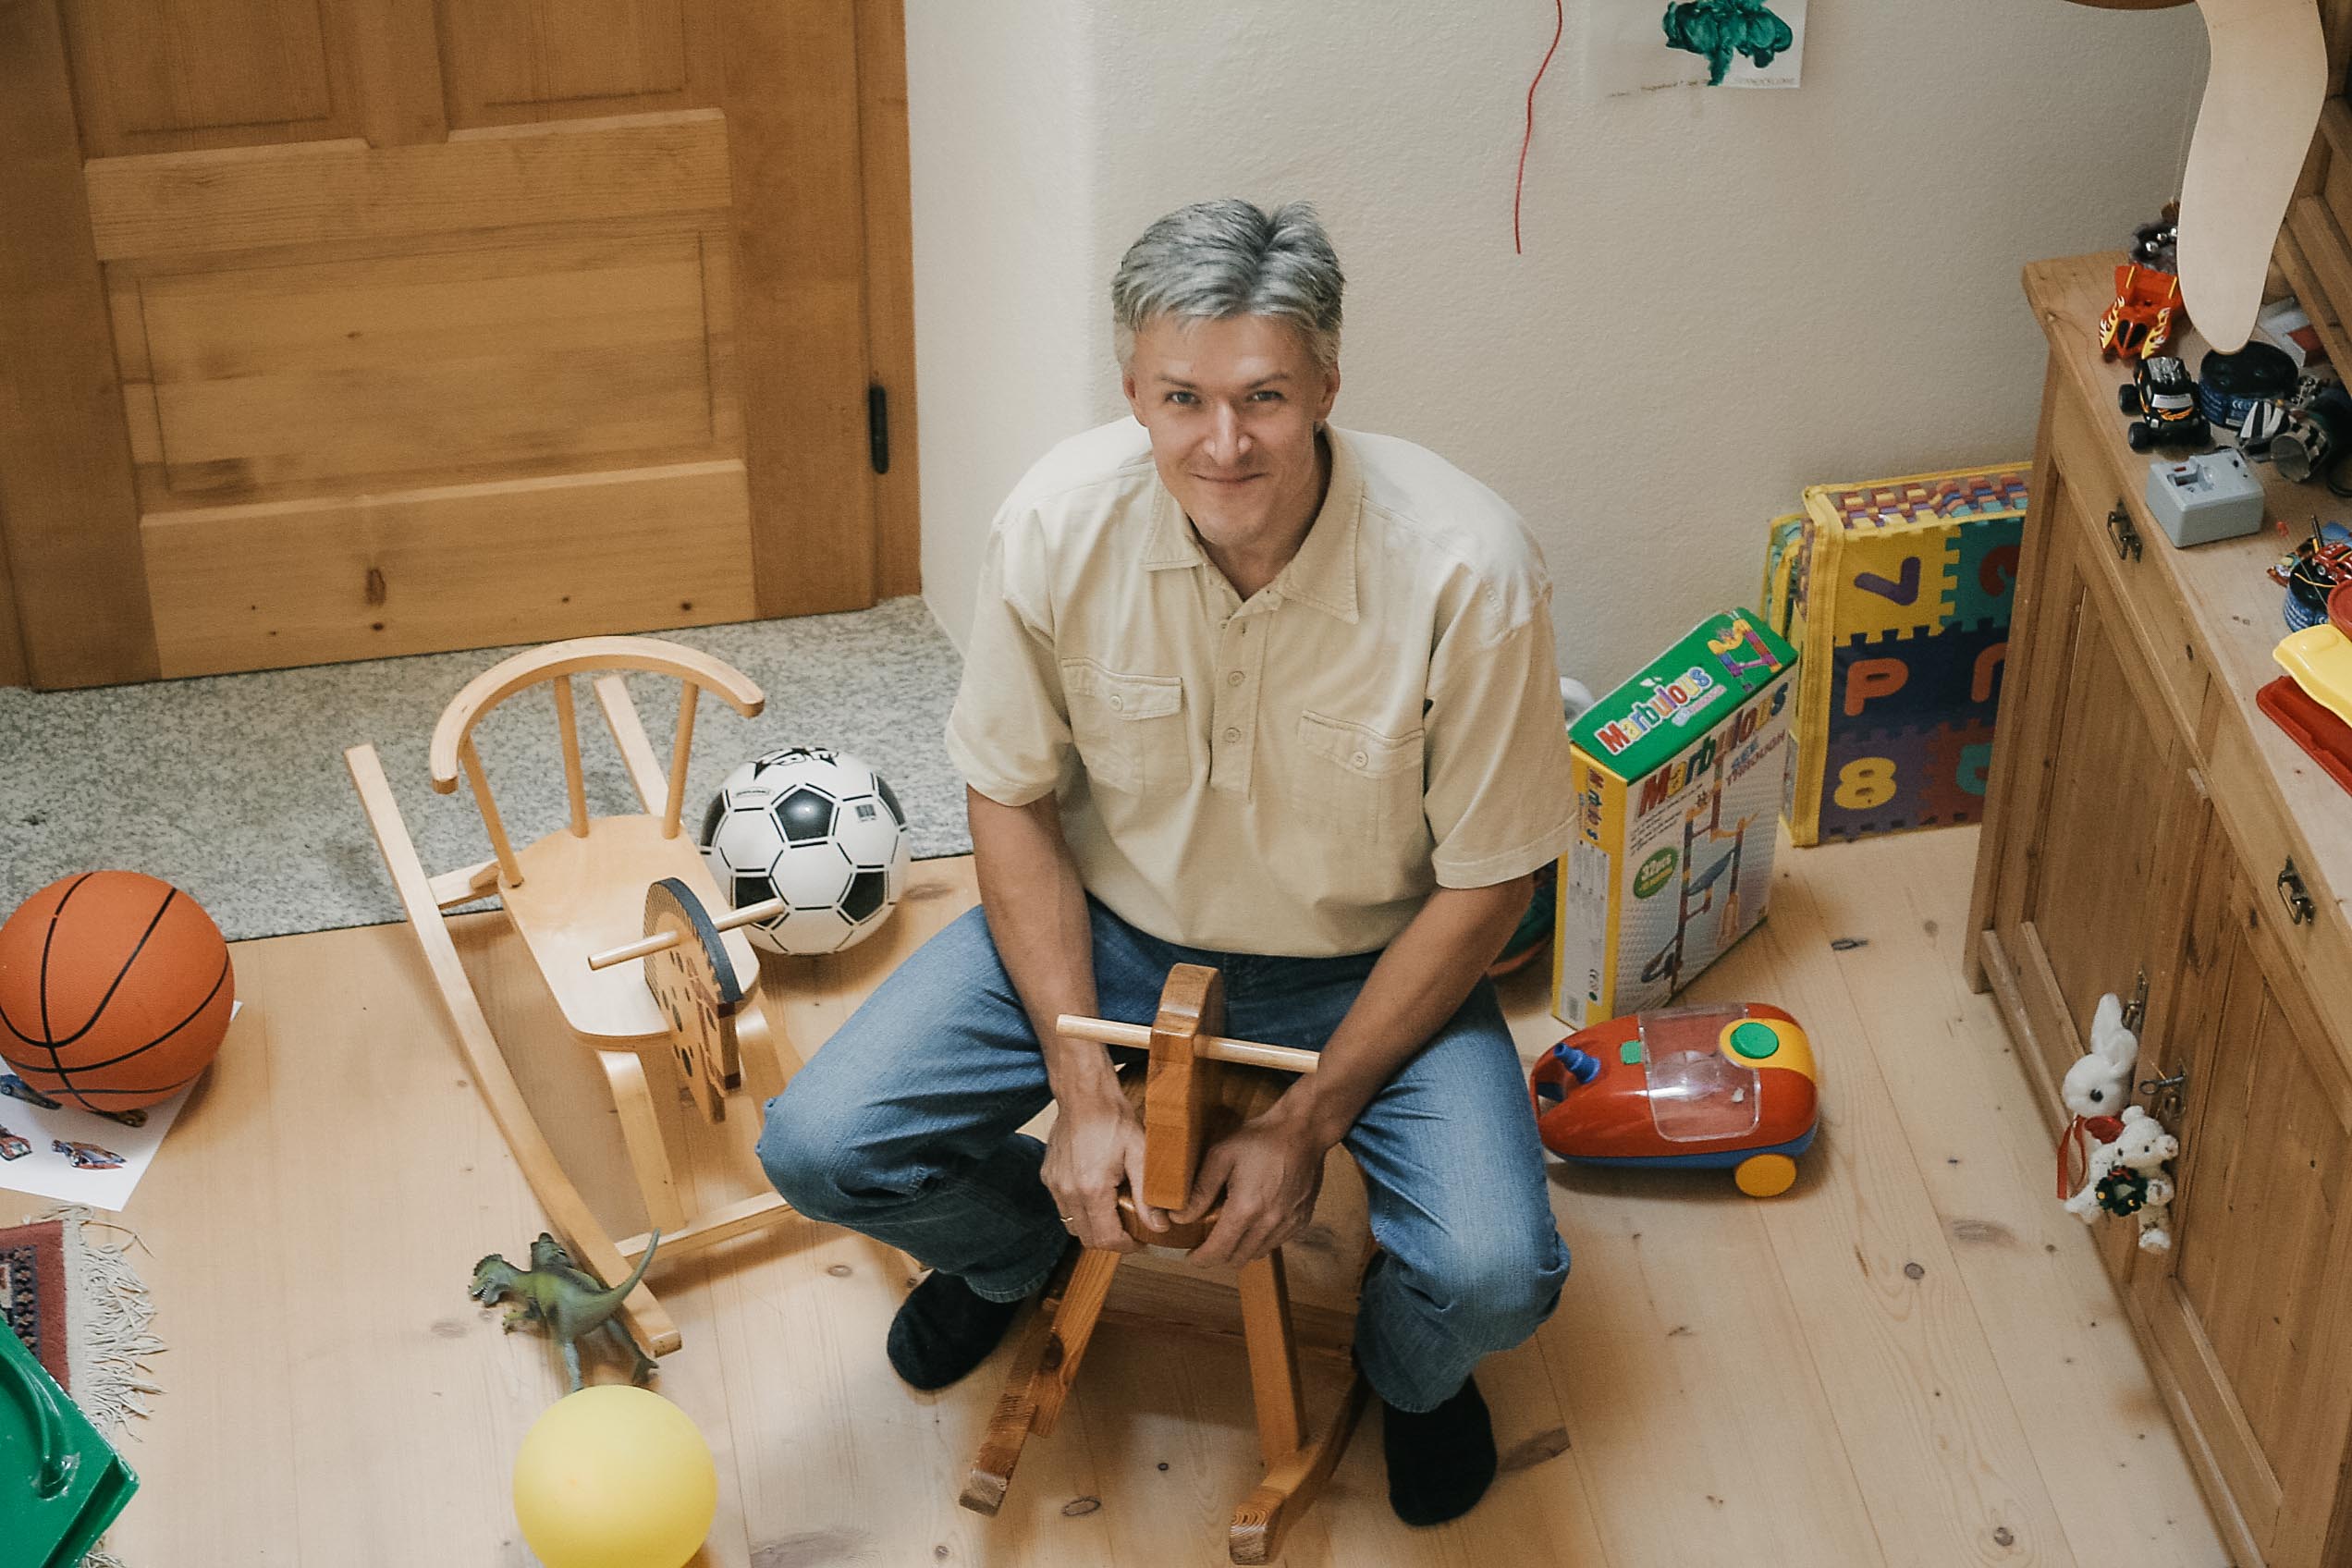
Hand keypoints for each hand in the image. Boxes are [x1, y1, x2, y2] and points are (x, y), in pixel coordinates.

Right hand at [1042, 1090, 1164, 1251]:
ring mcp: (1055, 1185)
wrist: (1084, 1094)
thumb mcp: (1140, 1154)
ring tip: (1116, 1211)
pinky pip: (1064, 1207)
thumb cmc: (1113, 1118)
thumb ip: (1147, 1195)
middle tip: (1132, 1229)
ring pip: (1073, 1225)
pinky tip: (1099, 1194)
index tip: (1141, 1239)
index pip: (1106, 1238)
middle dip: (1111, 1239)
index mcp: (1091, 1189)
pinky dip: (1081, 1210)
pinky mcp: (1049, 1177)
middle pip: (1087, 1238)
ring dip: (1094, 1226)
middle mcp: (1067, 1192)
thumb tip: (1158, 1227)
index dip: (1127, 1246)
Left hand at [1174, 1099, 1330, 1267]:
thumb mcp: (1221, 1156)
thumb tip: (1179, 1218)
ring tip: (1230, 1233)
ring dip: (1241, 1250)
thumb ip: (1200, 1191)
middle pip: (1238, 1259)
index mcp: (1246, 1209)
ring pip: (1258, 1253)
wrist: (1303, 1131)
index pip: (1218, 1251)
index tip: (1191, 1257)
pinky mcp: (1302, 1220)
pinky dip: (1262, 1240)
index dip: (1201, 1259)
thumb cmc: (1260, 1139)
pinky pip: (1277, 1242)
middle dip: (1218, 1257)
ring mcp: (1289, 1224)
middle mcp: (1270, 1224)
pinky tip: (1255, 1222)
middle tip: (1207, 1243)